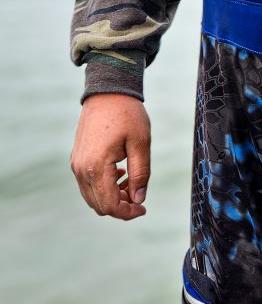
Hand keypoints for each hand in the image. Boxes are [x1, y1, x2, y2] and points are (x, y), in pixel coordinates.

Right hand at [70, 93, 150, 219]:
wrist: (107, 91)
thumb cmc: (127, 114)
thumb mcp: (141, 142)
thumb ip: (140, 173)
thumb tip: (138, 199)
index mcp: (97, 167)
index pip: (109, 205)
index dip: (127, 212)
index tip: (143, 208)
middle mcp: (82, 169)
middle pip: (98, 205)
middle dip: (120, 207)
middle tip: (140, 197)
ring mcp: (76, 164)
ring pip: (91, 196)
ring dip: (111, 197)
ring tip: (131, 182)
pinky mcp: (76, 159)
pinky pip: (87, 184)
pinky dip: (103, 186)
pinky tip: (120, 173)